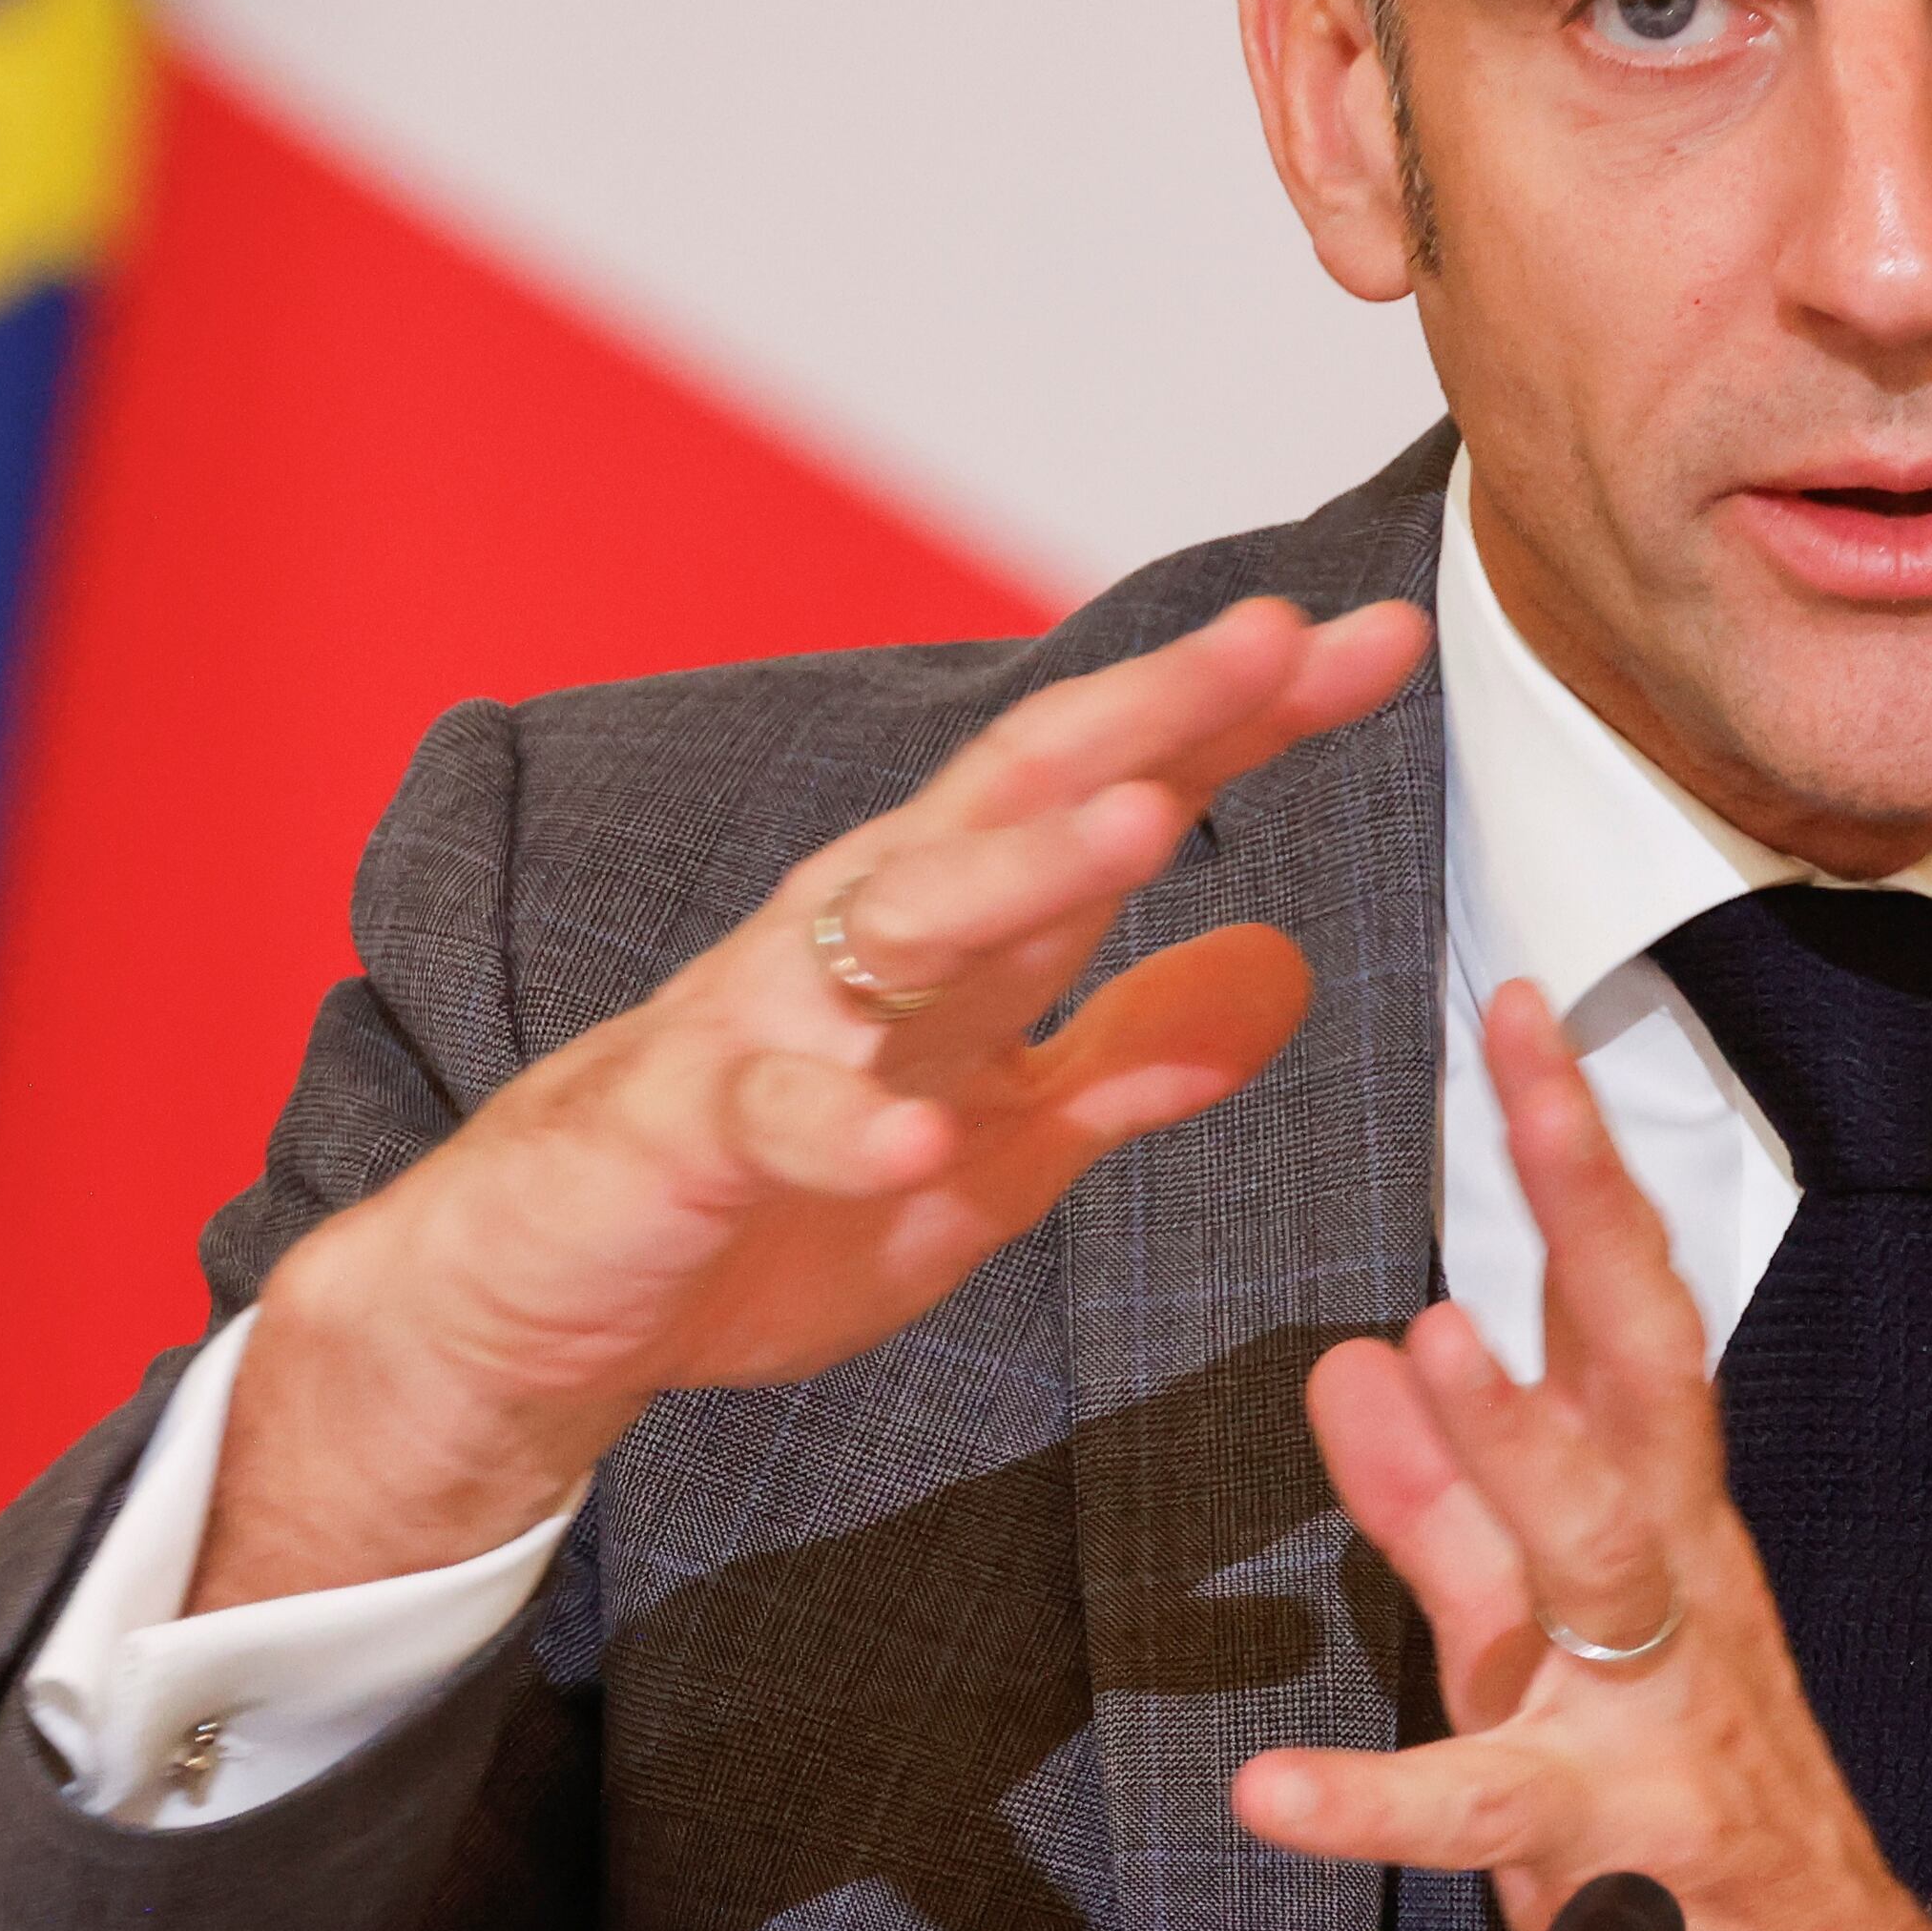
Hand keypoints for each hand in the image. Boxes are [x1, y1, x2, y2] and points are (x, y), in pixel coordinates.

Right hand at [192, 593, 1431, 1610]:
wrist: (547, 1297)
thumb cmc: (772, 1205)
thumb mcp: (995, 1150)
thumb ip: (1126, 1063)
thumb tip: (1288, 977)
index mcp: (957, 932)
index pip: (1118, 788)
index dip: (1245, 718)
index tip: (1383, 643)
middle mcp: (866, 935)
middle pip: (1021, 793)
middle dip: (1152, 711)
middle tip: (1277, 633)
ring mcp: (770, 1022)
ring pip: (902, 921)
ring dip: (1021, 868)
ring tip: (1143, 819)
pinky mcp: (685, 1131)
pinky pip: (773, 1119)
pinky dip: (848, 1123)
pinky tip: (921, 1128)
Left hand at [1229, 984, 1931, 1930]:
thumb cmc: (1682, 1820)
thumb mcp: (1533, 1641)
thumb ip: (1443, 1507)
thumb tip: (1361, 1353)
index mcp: (1660, 1522)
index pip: (1619, 1305)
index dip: (1571, 1159)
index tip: (1522, 1018)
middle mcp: (1676, 1586)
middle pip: (1640, 1367)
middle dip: (1582, 1211)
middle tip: (1520, 1074)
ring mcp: (1657, 1710)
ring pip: (1596, 1554)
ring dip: (1518, 1448)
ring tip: (1430, 1347)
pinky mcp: (1620, 1849)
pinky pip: (1487, 1816)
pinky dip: (1375, 1802)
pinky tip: (1273, 1792)